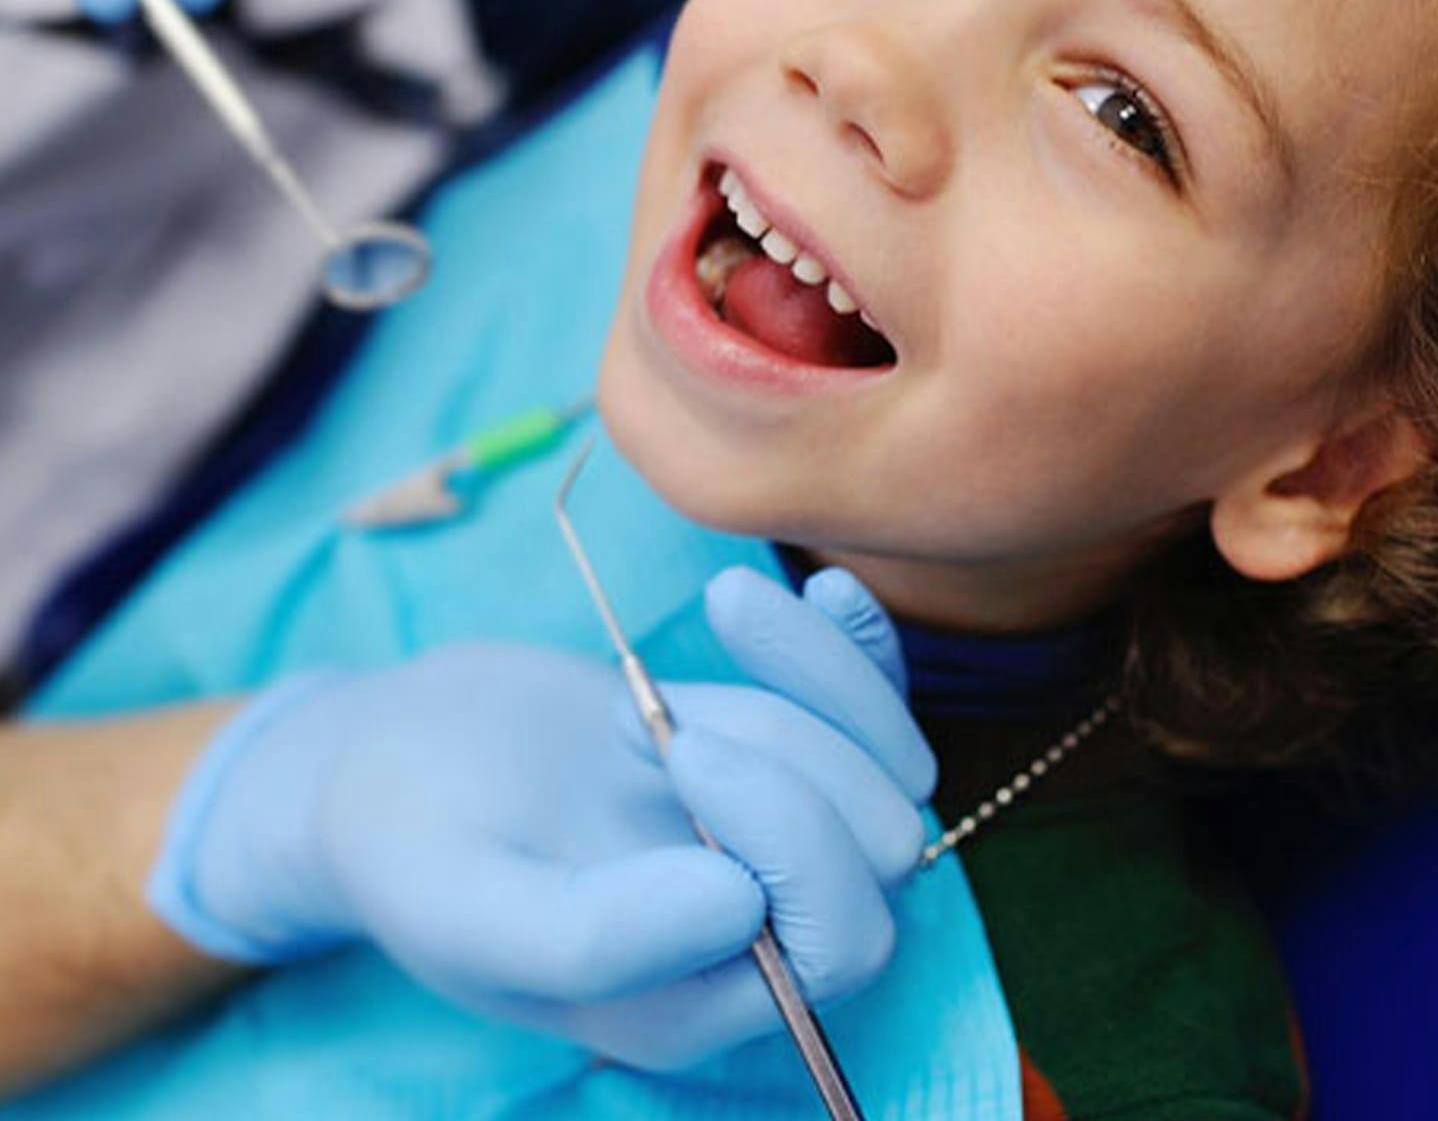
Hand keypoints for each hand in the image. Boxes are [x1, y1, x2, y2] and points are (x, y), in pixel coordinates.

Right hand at [155, 567, 936, 1070]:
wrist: (398, 761)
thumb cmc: (415, 850)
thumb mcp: (469, 908)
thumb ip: (593, 939)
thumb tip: (743, 907)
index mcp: (702, 1001)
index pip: (840, 940)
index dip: (795, 840)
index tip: (681, 747)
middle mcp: (764, 931)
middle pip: (883, 844)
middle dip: (792, 754)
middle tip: (650, 715)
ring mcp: (781, 835)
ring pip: (888, 761)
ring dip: (813, 678)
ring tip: (694, 643)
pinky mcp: (781, 750)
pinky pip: (876, 701)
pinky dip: (861, 642)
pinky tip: (822, 587)